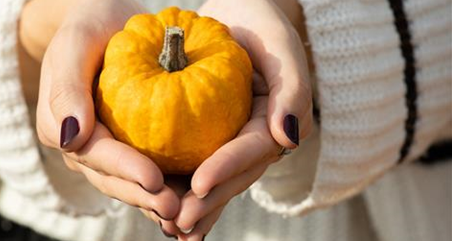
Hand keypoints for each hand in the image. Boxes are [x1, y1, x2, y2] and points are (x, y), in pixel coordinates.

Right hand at [28, 0, 180, 232]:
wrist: (106, 21)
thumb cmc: (88, 26)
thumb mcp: (74, 43)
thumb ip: (66, 88)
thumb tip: (72, 138)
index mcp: (62, 127)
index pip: (94, 154)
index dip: (124, 170)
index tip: (154, 180)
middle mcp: (83, 146)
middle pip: (112, 179)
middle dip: (143, 197)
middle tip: (176, 209)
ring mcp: (106, 150)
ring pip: (130, 183)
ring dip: (156, 201)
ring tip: (188, 215)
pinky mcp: (129, 146)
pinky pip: (147, 170)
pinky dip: (168, 187)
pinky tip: (192, 200)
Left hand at [174, 0, 313, 238]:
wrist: (240, 15)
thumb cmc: (261, 24)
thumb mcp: (279, 46)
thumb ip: (292, 88)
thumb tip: (289, 137)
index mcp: (275, 122)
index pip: (252, 149)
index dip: (227, 168)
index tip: (200, 185)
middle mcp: (255, 139)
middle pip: (233, 176)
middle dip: (207, 203)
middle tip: (177, 222)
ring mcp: (232, 142)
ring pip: (214, 180)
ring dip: (193, 208)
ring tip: (168, 228)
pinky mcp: (211, 139)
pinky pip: (197, 167)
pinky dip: (181, 190)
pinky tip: (161, 211)